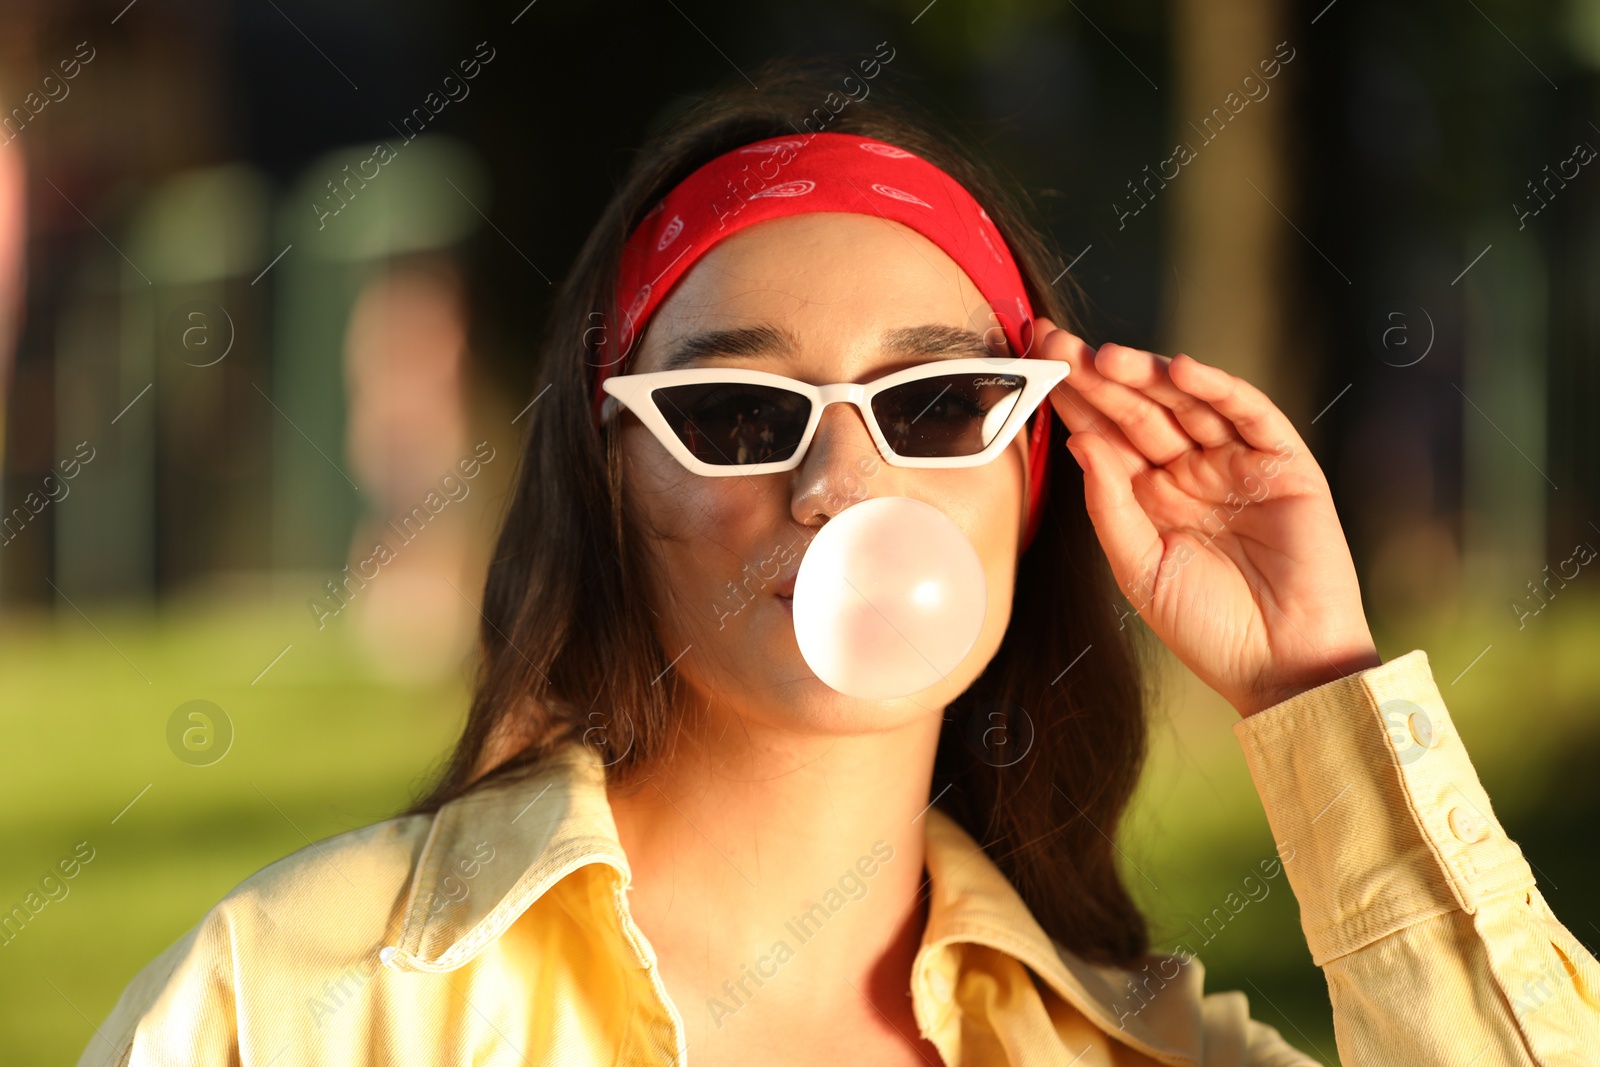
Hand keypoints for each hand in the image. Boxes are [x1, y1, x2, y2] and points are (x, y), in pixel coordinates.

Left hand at [1036, 318, 1382, 716]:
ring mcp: (1237, 465)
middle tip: (1056, 341)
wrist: (1282, 668)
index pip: (1106, 435)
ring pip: (1188, 404)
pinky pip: (1250, 415)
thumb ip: (1109, 505)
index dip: (1073, 401)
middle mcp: (1190, 473)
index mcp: (1150, 497)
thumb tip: (1078, 442)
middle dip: (1098, 376)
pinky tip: (1183, 369)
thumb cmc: (1209, 630)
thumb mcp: (1139, 568)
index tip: (1034, 365)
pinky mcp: (1285, 465)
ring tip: (1106, 356)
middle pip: (1139, 410)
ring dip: (1149, 375)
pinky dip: (1219, 389)